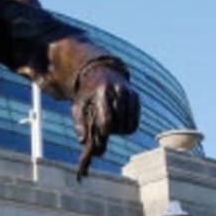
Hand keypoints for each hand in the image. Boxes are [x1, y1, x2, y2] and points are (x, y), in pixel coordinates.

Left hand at [72, 63, 139, 179]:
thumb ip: (79, 123)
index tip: (100, 133)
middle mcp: (119, 91)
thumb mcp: (78, 106)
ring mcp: (129, 93)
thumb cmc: (87, 94)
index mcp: (102, 92)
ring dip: (119, 130)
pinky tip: (118, 121)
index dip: (104, 131)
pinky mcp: (136, 97)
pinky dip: (127, 126)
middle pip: (119, 125)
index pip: (108, 120)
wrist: (100, 73)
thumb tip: (82, 141)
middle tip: (103, 128)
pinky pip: (135, 122)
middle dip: (111, 131)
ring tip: (110, 124)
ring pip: (129, 125)